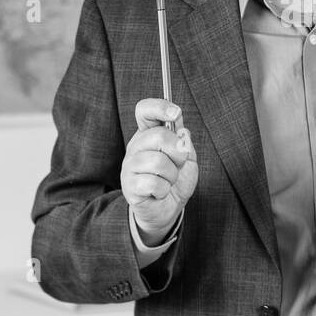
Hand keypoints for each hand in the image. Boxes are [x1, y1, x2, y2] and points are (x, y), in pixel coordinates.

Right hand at [120, 98, 197, 243]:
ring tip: (168, 180)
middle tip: (178, 164)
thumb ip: (184, 141)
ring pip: (157, 162)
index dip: (160, 107)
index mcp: (148, 133)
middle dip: (178, 153)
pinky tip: (160, 192)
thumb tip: (180, 132)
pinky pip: (153, 183)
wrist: (167, 207)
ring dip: (172, 175)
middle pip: (158, 136)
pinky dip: (164, 190)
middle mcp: (136, 146)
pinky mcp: (129, 186)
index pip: (145, 110)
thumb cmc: (175, 179)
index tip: (175, 113)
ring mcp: (129, 166)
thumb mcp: (186, 157)